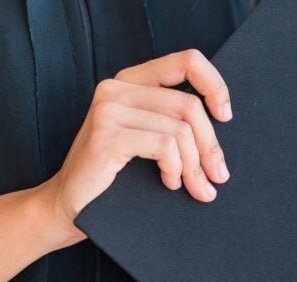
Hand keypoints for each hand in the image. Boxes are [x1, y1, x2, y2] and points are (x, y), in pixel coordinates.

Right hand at [40, 49, 231, 251]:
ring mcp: (108, 109)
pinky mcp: (106, 135)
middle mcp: (117, 88)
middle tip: (218, 176)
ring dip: (194, 166)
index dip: (214, 86)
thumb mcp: (152, 141)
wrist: (71, 205)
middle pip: (190, 106)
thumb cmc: (118, 176)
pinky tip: (169, 183)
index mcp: (132, 81)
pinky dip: (175, 169)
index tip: (226, 117)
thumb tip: (225, 126)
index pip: (186, 62)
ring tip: (194, 187)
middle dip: (210, 147)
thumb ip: (177, 124)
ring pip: (181, 131)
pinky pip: (165, 146)